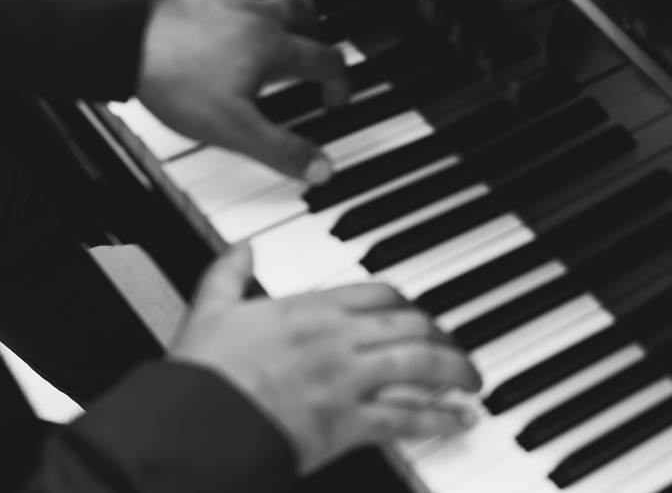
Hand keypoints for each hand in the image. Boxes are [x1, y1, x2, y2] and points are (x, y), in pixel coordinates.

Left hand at [137, 0, 350, 181]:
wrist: (124, 37)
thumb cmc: (177, 78)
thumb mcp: (234, 128)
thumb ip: (281, 149)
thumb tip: (320, 168)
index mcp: (274, 48)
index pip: (326, 59)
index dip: (339, 81)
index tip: (335, 98)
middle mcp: (256, 18)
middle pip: (304, 12)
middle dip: (317, 32)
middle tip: (316, 50)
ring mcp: (224, 4)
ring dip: (280, 10)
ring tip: (276, 27)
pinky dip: (238, 5)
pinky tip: (223, 20)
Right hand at [171, 243, 480, 472]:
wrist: (193, 427)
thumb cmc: (201, 376)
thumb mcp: (210, 311)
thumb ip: (229, 275)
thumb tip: (241, 247)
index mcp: (311, 310)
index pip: (378, 293)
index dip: (406, 302)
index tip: (417, 312)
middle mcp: (338, 340)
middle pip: (411, 325)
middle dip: (442, 335)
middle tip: (455, 348)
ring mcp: (347, 381)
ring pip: (420, 364)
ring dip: (456, 370)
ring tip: (473, 380)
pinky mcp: (348, 424)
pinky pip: (407, 418)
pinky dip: (441, 419)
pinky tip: (460, 421)